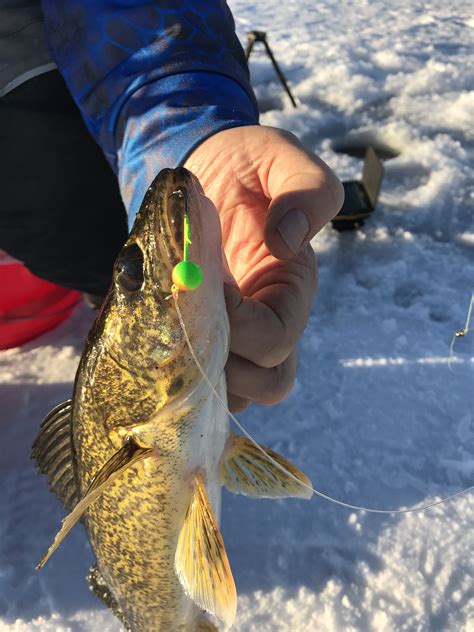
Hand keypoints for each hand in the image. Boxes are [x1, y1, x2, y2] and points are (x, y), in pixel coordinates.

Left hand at [185, 125, 343, 411]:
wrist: (205, 167)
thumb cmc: (247, 165)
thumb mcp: (283, 159)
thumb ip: (306, 191)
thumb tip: (286, 243)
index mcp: (291, 288)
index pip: (277, 339)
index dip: (240, 328)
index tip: (207, 287)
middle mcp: (267, 320)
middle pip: (265, 384)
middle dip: (224, 368)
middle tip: (188, 327)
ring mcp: (233, 331)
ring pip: (230, 391)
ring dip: (198, 378)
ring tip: (169, 336)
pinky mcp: (200, 331)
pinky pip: (195, 376)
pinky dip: (175, 369)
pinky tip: (153, 332)